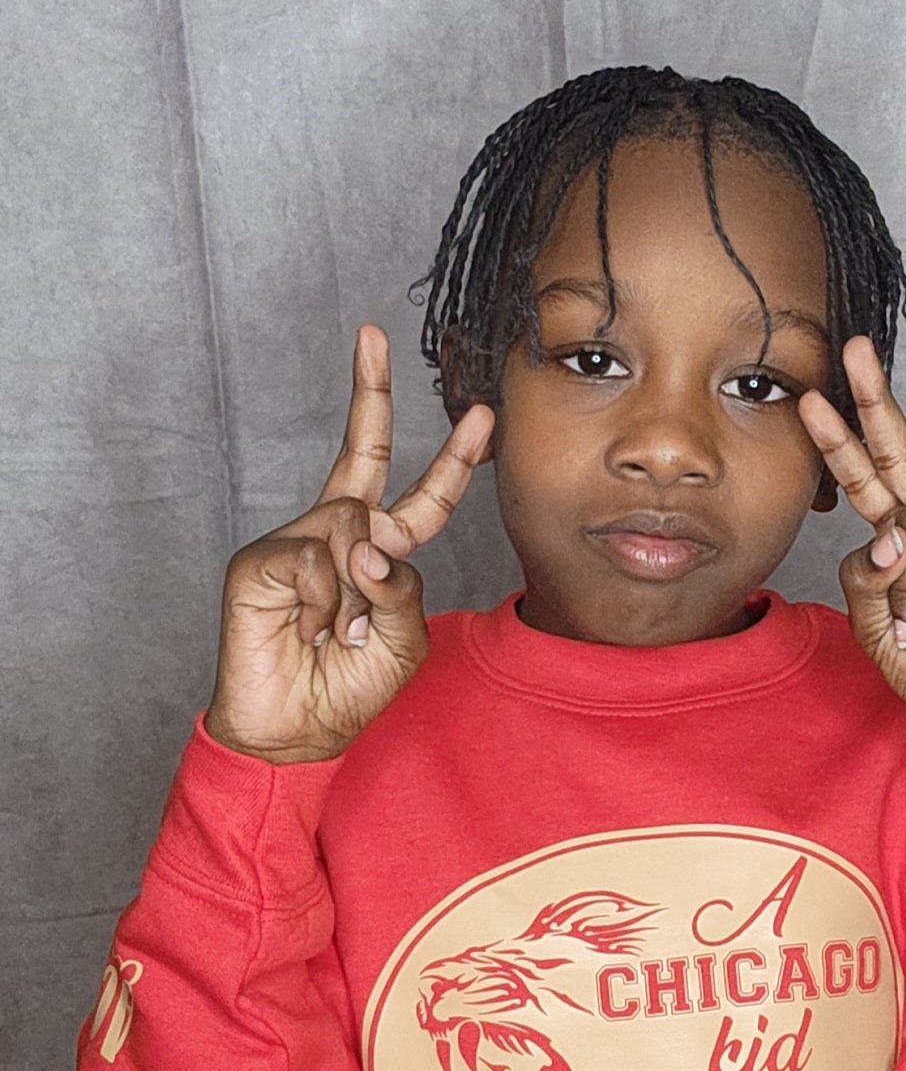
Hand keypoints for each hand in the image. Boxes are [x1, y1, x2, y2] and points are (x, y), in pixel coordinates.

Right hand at [203, 326, 493, 762]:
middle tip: (372, 335)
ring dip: (358, 592)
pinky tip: (311, 631)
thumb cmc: (349, 690)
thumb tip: (366, 548)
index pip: (419, 496)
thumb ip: (402, 590)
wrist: (294, 735)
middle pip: (364, 454)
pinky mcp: (260, 563)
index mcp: (376, 551)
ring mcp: (295, 543)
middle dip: (369, 391)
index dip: (451, 459)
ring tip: (340, 634)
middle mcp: (335, 534)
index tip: (481, 415)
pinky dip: (326, 604)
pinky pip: (316, 559)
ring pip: (351, 526)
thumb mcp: (403, 640)